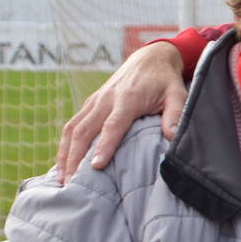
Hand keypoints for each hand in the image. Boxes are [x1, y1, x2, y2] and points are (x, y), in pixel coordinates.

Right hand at [56, 41, 186, 181]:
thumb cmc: (165, 81)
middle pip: (84, 130)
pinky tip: (63, 162)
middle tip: (71, 183)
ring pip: (73, 128)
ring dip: (65, 153)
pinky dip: (65, 144)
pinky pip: (73, 125)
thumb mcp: (177, 94)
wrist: (149, 58)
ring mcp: (95, 101)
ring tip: (62, 179)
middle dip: (75, 157)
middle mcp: (105, 100)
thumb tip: (172, 137)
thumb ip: (175, 115)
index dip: (103, 146)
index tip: (95, 167)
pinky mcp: (90, 104)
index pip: (112, 126)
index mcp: (127, 99)